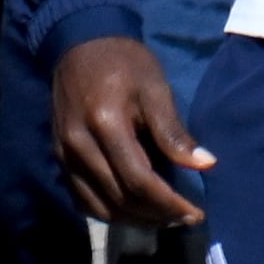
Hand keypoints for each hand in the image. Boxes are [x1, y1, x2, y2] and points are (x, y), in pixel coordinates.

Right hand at [49, 36, 214, 224]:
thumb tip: (205, 165)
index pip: (139, 180)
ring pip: (99, 206)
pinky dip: (109, 211)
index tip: (196, 213)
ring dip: (134, 218)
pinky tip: (133, 208)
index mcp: (105, 124)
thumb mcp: (155, 88)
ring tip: (162, 217)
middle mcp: (78, 144)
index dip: (169, 203)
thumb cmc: (124, 63)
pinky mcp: (59, 155)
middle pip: (119, 198)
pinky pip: (82, 198)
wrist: (79, 45)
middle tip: (184, 217)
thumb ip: (174, 131)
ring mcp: (64, 152)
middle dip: (156, 214)